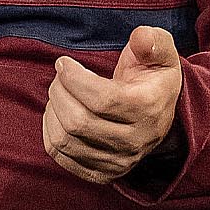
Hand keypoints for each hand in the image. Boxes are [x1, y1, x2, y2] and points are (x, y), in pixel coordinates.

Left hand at [45, 26, 189, 183]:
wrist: (158, 113)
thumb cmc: (151, 77)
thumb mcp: (159, 53)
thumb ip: (152, 41)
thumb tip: (140, 36)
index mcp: (150, 109)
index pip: (102, 100)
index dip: (73, 78)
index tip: (63, 62)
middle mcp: (137, 140)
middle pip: (78, 122)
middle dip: (58, 92)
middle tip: (59, 78)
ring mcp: (119, 161)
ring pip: (65, 139)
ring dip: (51, 110)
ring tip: (59, 93)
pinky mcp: (101, 172)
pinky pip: (59, 154)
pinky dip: (50, 130)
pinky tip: (58, 113)